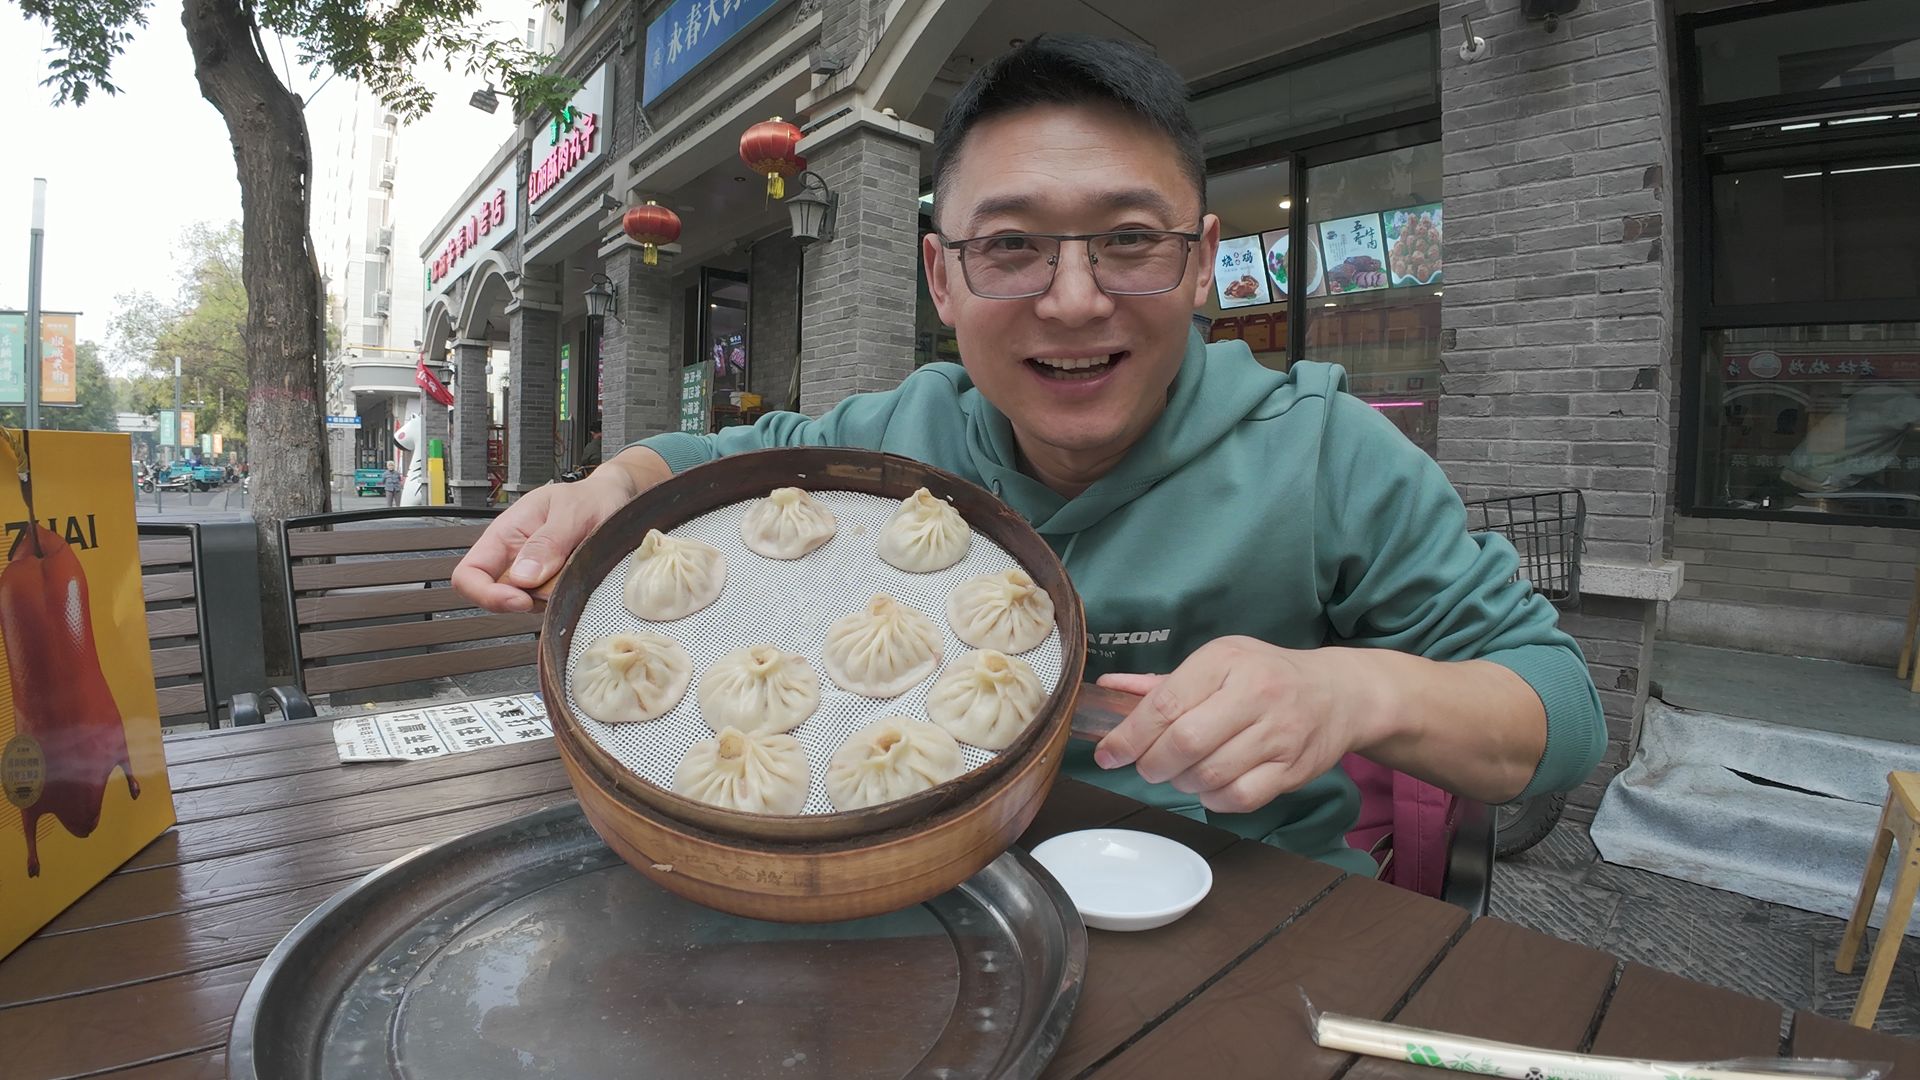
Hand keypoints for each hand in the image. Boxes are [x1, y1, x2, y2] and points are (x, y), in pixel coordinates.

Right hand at [450, 446, 669, 611]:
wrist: (614, 500)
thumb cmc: (589, 499)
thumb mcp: (571, 512)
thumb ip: (548, 542)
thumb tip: (523, 576)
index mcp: (505, 534)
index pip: (468, 574)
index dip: (486, 595)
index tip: (521, 600)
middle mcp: (513, 558)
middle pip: (497, 597)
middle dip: (528, 599)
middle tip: (560, 581)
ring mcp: (532, 576)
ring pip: (528, 605)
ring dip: (552, 598)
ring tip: (576, 567)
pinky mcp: (551, 587)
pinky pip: (550, 604)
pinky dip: (566, 598)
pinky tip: (580, 576)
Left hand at [1091, 636, 1380, 814]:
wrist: (1339, 693)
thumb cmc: (1267, 675)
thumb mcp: (1218, 662)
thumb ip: (1163, 683)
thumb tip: (1107, 691)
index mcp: (1226, 661)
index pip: (1166, 703)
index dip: (1129, 735)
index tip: (1109, 753)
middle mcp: (1255, 694)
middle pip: (1185, 743)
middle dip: (1152, 764)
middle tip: (1146, 766)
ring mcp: (1278, 733)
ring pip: (1210, 775)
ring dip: (1182, 782)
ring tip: (1181, 772)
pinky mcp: (1293, 769)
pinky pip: (1240, 797)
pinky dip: (1215, 800)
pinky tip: (1212, 786)